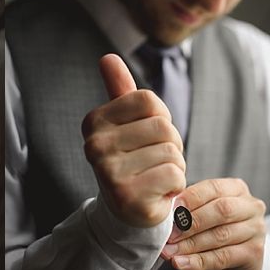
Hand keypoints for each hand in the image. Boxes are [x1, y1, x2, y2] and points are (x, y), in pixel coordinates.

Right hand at [82, 54, 186, 227]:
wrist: (127, 213)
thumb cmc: (133, 161)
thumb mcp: (125, 124)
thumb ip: (119, 90)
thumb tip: (107, 57)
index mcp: (93, 122)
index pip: (148, 100)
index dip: (159, 117)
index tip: (146, 137)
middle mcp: (94, 146)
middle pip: (163, 127)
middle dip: (170, 145)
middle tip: (153, 162)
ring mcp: (109, 172)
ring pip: (172, 152)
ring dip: (174, 166)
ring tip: (155, 177)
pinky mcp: (128, 197)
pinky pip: (175, 175)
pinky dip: (176, 185)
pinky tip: (158, 193)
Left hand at [162, 178, 265, 269]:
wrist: (233, 267)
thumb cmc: (210, 231)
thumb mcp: (201, 214)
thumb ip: (187, 208)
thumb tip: (164, 211)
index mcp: (236, 188)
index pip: (212, 188)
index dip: (189, 199)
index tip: (168, 211)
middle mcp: (252, 206)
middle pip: (220, 211)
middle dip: (190, 223)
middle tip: (167, 235)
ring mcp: (257, 230)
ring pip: (220, 236)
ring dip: (189, 245)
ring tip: (168, 251)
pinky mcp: (255, 253)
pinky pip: (222, 257)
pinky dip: (197, 261)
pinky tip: (179, 263)